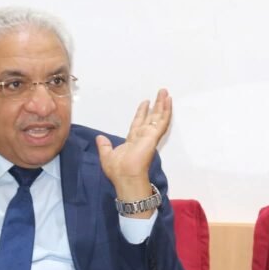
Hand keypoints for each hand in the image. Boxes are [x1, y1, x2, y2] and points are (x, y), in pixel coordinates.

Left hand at [95, 89, 171, 203]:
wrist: (125, 176)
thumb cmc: (117, 170)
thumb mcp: (106, 155)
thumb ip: (104, 146)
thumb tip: (100, 138)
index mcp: (133, 140)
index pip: (139, 123)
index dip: (142, 112)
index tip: (146, 102)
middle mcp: (143, 136)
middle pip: (151, 117)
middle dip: (156, 105)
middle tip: (160, 93)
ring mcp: (150, 136)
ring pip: (158, 117)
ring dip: (162, 104)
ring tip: (165, 92)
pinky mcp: (154, 137)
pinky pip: (162, 122)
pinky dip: (166, 111)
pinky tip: (168, 101)